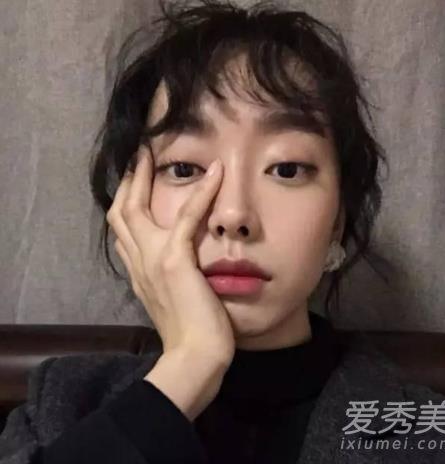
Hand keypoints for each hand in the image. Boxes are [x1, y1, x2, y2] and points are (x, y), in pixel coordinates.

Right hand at [106, 146, 234, 365]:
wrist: (193, 357)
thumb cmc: (190, 332)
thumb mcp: (172, 299)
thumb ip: (167, 277)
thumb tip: (174, 263)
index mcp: (138, 271)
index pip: (124, 229)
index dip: (126, 202)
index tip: (134, 181)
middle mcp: (138, 262)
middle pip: (120, 212)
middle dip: (126, 181)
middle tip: (138, 156)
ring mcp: (153, 260)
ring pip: (136, 208)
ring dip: (144, 177)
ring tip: (154, 152)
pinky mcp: (175, 261)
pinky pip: (185, 219)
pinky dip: (200, 194)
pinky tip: (215, 173)